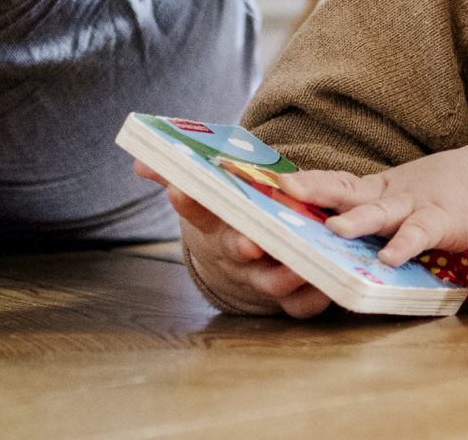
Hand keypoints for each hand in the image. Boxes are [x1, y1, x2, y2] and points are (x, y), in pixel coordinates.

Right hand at [133, 161, 332, 317]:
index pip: (197, 210)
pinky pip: (303, 304)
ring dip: (283, 275)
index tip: (179, 189)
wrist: (261, 258)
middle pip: (234, 250)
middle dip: (240, 245)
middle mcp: (239, 254)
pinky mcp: (294, 298)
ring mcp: (265, 278)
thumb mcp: (216, 190)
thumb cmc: (241, 214)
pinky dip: (315, 296)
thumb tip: (140, 164)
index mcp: (219, 223)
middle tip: (249, 240)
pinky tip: (327, 284)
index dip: (187, 201)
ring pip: (270, 283)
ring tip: (297, 262)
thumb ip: (185, 172)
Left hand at [279, 144, 467, 267]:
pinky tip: (389, 258)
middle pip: (343, 190)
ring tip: (333, 229)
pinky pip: (419, 235)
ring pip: (378, 212)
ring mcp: (411, 206)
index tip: (265, 180)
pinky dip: (404, 245)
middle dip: (312, 190)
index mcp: (369, 191)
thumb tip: (314, 232)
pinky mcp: (440, 221)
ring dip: (356, 221)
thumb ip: (361, 213)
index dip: (300, 182)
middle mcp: (384, 195)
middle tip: (283, 189)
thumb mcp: (390, 201)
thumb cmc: (432, 199)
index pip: (329, 183)